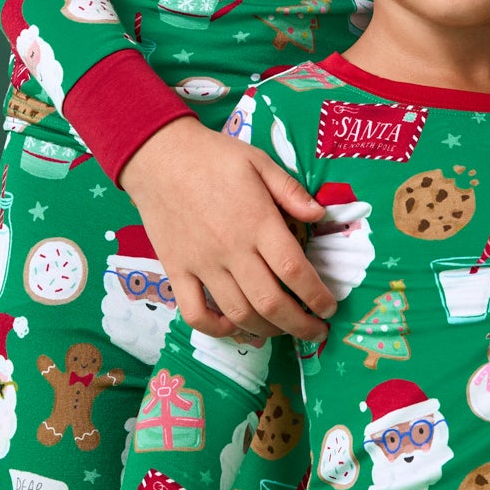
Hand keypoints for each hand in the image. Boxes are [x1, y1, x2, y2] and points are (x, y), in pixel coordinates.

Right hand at [121, 119, 333, 341]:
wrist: (159, 157)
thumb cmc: (215, 157)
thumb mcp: (260, 162)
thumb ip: (291, 191)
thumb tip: (320, 216)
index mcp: (258, 223)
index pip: (294, 270)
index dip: (317, 296)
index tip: (330, 308)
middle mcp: (232, 250)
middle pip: (271, 302)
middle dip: (300, 325)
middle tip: (316, 332)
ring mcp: (202, 265)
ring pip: (238, 313)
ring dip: (266, 330)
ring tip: (284, 330)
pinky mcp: (176, 272)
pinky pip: (195, 314)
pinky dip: (217, 329)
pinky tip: (234, 326)